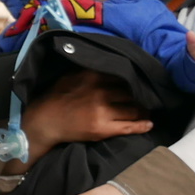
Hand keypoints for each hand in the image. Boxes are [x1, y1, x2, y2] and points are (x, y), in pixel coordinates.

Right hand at [7, 71, 153, 172]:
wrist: (44, 121)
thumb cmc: (57, 97)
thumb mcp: (72, 76)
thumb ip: (91, 71)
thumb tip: (110, 65)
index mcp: (93, 76)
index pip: (123, 76)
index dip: (134, 80)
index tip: (140, 83)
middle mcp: (100, 91)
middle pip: (130, 92)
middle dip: (140, 96)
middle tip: (147, 99)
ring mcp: (102, 111)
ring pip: (132, 109)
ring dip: (142, 111)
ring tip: (147, 111)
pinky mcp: (102, 129)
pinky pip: (128, 126)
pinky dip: (142, 125)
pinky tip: (149, 124)